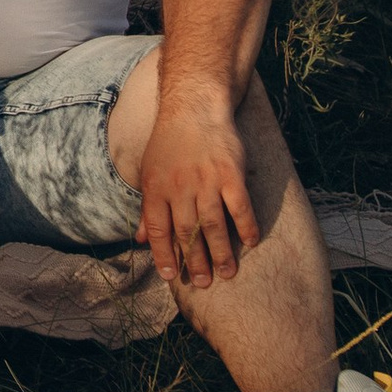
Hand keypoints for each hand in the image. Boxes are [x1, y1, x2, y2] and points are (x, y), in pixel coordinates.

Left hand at [139, 100, 259, 288]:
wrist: (194, 107)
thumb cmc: (169, 142)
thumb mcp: (149, 171)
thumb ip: (147, 208)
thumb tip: (140, 240)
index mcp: (156, 188)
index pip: (157, 229)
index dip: (163, 254)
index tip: (170, 276)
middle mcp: (180, 187)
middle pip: (187, 232)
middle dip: (194, 262)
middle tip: (202, 283)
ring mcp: (206, 181)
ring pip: (214, 225)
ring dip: (220, 253)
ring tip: (226, 274)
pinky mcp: (231, 174)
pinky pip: (240, 207)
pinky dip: (246, 227)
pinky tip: (251, 243)